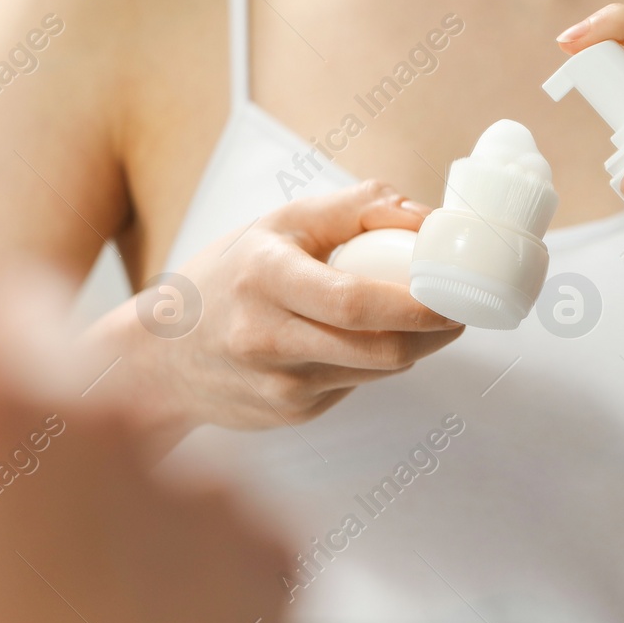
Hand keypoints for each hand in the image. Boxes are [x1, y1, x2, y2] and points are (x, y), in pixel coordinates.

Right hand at [126, 180, 463, 430]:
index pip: (355, 302)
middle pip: (379, 349)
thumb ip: (356, 209)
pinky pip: (353, 385)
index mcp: (266, 277)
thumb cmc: (229, 277)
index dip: (416, 305)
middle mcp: (267, 337)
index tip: (455, 293)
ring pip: (375, 370)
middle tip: (460, 310)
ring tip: (424, 319)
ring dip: (413, 347)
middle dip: (434, 334)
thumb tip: (426, 217)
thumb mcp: (281, 224)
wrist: (162, 354)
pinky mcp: (288, 413)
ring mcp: (278, 384)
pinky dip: (373, 363)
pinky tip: (362, 342)